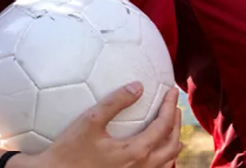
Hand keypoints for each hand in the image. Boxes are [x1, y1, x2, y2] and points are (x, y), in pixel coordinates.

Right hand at [17, 83, 181, 167]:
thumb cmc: (68, 152)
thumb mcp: (90, 121)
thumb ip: (115, 102)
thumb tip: (137, 86)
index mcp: (136, 152)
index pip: (164, 125)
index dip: (170, 106)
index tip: (171, 91)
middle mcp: (142, 167)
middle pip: (171, 144)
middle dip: (176, 123)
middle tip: (174, 107)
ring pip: (167, 162)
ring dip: (173, 142)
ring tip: (171, 128)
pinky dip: (163, 158)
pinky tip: (155, 151)